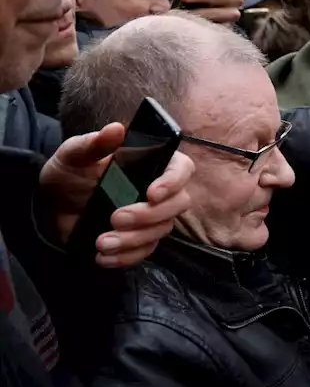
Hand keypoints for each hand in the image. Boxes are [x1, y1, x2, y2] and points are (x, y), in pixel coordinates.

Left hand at [39, 123, 193, 267]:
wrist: (52, 204)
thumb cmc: (69, 173)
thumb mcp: (74, 155)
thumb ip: (94, 144)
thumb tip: (116, 129)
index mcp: (152, 163)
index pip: (181, 168)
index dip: (173, 182)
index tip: (150, 193)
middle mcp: (159, 190)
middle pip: (178, 204)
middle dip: (149, 216)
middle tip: (116, 218)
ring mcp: (152, 217)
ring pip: (162, 231)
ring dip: (133, 239)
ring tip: (101, 242)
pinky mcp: (140, 239)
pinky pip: (145, 252)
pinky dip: (125, 257)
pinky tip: (102, 256)